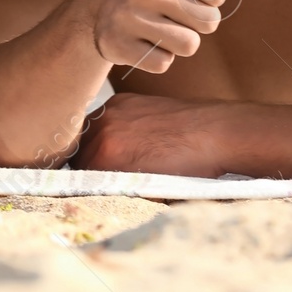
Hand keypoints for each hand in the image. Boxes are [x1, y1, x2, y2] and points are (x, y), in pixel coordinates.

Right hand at [73, 92, 223, 176]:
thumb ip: (118, 189)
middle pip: (77, 153)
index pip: (77, 175)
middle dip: (87, 165)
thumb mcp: (149, 191)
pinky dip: (109, 129)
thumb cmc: (189, 169)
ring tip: (115, 157)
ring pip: (88, 133)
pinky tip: (127, 138)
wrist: (214, 135)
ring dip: (95, 145)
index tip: (91, 188)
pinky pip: (103, 118)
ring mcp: (113, 111)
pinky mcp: (123, 100)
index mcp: (106, 158)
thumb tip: (101, 191)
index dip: (85, 184)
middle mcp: (104, 131)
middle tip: (103, 175)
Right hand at [84, 0, 227, 73]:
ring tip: (159, 24)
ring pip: (188, 46)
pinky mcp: (118, 46)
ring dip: (179, 40)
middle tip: (173, 8)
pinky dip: (157, 56)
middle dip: (196, 20)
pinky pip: (164, 64)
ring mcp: (128, 17)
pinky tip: (142, 39)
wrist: (99, 8)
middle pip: (208, 23)